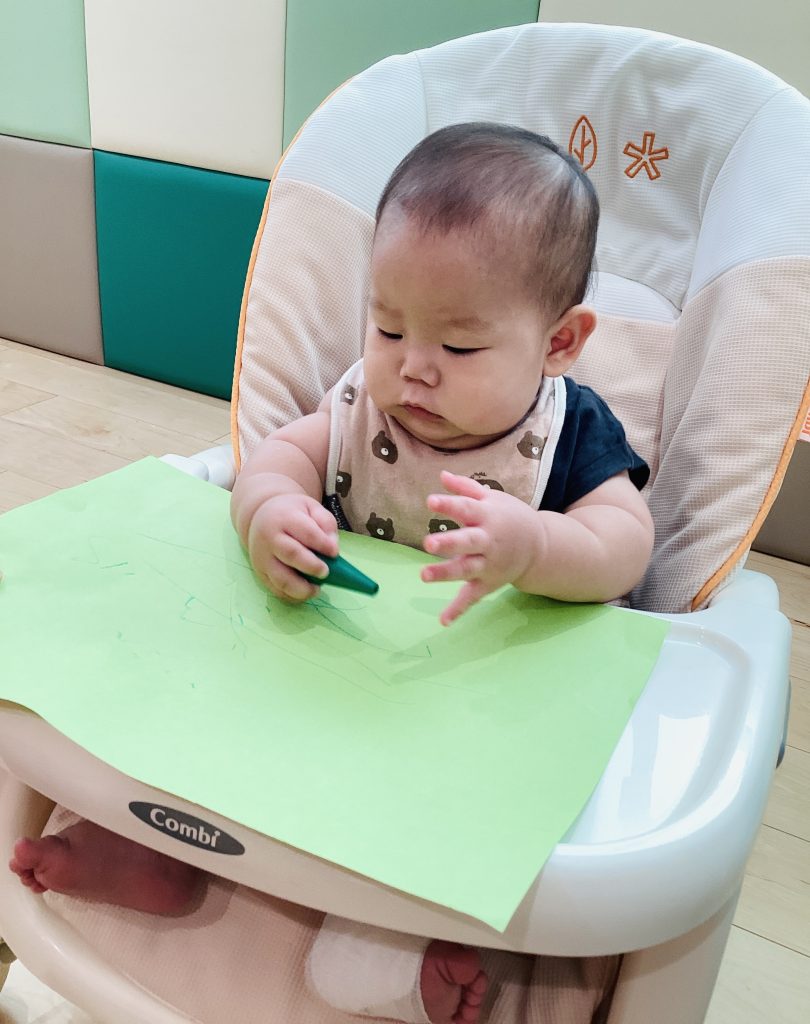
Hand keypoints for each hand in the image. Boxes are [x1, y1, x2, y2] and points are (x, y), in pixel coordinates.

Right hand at [246, 493, 337, 601]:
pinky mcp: (260, 572)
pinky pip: (275, 589)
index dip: (322, 544)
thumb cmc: (292, 514)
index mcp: (285, 518)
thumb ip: (326, 524)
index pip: (306, 532)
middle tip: (326, 572)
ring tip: (316, 589)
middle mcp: (270, 537)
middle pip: (291, 554)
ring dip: (302, 588)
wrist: (260, 517)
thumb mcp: (311, 508)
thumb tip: (333, 549)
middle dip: (312, 566)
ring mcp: (262, 557)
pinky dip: (292, 596)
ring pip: (281, 578)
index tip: (335, 553)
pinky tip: (304, 592)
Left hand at [421, 471, 537, 625]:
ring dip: (445, 573)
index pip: (465, 508)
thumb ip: (466, 488)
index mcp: (487, 516)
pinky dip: (458, 610)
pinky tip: (443, 621)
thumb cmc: (509, 517)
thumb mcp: (492, 499)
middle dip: (448, 542)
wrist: (541, 547)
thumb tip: (441, 475)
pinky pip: (472, 597)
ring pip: (465, 569)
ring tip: (423, 576)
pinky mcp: (488, 583)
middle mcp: (488, 541)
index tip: (430, 501)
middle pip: (467, 541)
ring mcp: (489, 564)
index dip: (448, 505)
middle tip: (428, 543)